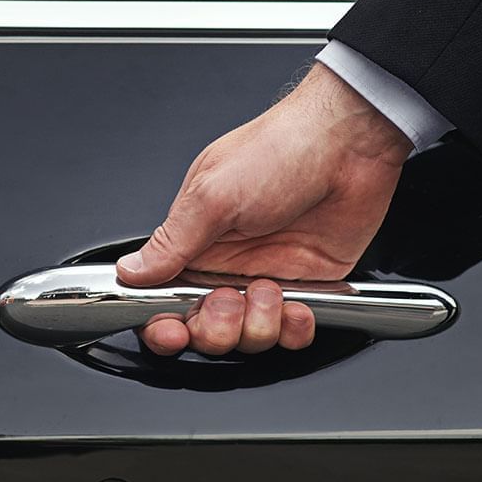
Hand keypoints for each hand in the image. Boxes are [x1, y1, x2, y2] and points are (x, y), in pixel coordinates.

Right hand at [115, 64, 412, 355]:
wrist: (351, 142)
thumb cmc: (281, 149)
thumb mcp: (212, 195)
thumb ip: (171, 243)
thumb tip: (130, 271)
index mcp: (195, 243)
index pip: (164, 300)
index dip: (164, 325)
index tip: (173, 331)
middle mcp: (227, 266)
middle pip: (204, 329)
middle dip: (215, 328)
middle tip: (228, 300)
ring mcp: (267, 278)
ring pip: (249, 338)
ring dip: (258, 324)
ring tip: (270, 289)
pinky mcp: (307, 287)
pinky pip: (292, 333)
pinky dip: (294, 329)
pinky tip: (298, 306)